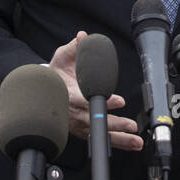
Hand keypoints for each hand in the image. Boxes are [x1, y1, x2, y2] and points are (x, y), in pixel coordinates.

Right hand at [48, 31, 141, 150]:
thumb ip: (73, 48)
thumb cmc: (56, 75)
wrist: (43, 94)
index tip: (119, 101)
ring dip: (119, 139)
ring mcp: (78, 124)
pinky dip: (117, 143)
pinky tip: (132, 144)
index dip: (103, 101)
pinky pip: (100, 139)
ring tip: (136, 141)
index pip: (86, 100)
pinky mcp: (83, 131)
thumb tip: (82, 36)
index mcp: (69, 95)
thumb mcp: (61, 58)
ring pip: (99, 134)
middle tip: (131, 126)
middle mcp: (74, 113)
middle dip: (114, 124)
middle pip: (95, 121)